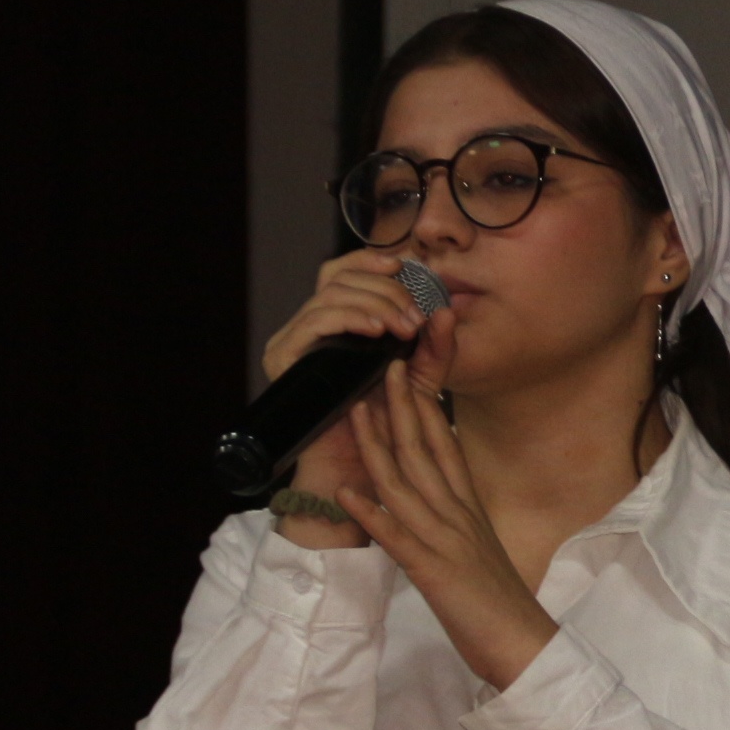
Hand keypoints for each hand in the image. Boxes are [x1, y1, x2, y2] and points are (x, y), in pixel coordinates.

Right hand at [261, 253, 432, 535]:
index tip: (406, 266)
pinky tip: (377, 330)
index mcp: (336, 324)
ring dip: (373, 303)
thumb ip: (434, 348)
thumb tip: (446, 311)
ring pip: (329, 295)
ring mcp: (293, 341)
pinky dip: (350, 318)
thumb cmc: (387, 428)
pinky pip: (315, 322)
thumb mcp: (418, 381)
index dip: (370, 260)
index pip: (343, 272)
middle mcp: (309, 327)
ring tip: (403, 325)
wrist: (360, 469)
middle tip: (414, 315)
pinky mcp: (284, 358)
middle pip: (337, 277)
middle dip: (383, 289)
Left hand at [342, 310, 559, 691]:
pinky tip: (348, 493)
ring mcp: (446, 541)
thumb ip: (457, 521)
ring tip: (355, 411)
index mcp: (468, 509)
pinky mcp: (434, 572)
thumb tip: (438, 500)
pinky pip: (398, 539)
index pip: (444, 447)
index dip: (424, 407)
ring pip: (406, 484)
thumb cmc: (500, 604)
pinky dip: (372, 514)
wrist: (523, 645)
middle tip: (383, 365)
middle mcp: (458, 516)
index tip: (408, 374)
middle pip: (425, 452)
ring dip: (378, 446)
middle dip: (401, 406)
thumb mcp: (477, 550)